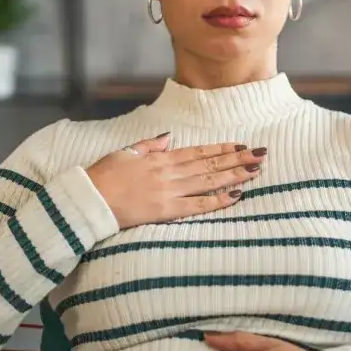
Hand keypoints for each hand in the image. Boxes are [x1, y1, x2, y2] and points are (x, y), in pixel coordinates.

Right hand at [85, 133, 266, 229]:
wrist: (90, 199)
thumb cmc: (103, 176)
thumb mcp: (125, 153)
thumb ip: (150, 146)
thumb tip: (169, 138)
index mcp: (160, 158)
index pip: (199, 152)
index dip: (222, 149)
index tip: (241, 146)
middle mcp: (169, 172)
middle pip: (210, 165)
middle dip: (237, 160)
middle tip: (260, 155)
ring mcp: (169, 192)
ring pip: (209, 181)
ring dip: (234, 176)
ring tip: (255, 171)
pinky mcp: (166, 211)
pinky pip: (198, 205)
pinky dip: (218, 200)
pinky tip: (236, 196)